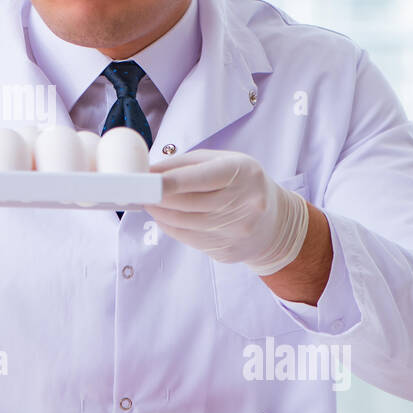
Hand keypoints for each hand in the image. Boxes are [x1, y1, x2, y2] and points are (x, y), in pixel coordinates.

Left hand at [144, 149, 309, 275]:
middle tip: (138, 189)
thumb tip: (148, 171)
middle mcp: (243, 203)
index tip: (146, 181)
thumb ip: (184, 164)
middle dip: (158, 196)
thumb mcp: (222, 162)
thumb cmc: (242, 183)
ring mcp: (236, 231)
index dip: (171, 181)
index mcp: (243, 173)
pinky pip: (186, 238)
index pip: (201, 178)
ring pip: (183, 222)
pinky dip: (169, 225)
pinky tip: (163, 216)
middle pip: (187, 202)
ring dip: (159, 212)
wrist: (275, 223)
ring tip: (148, 201)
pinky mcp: (225, 250)